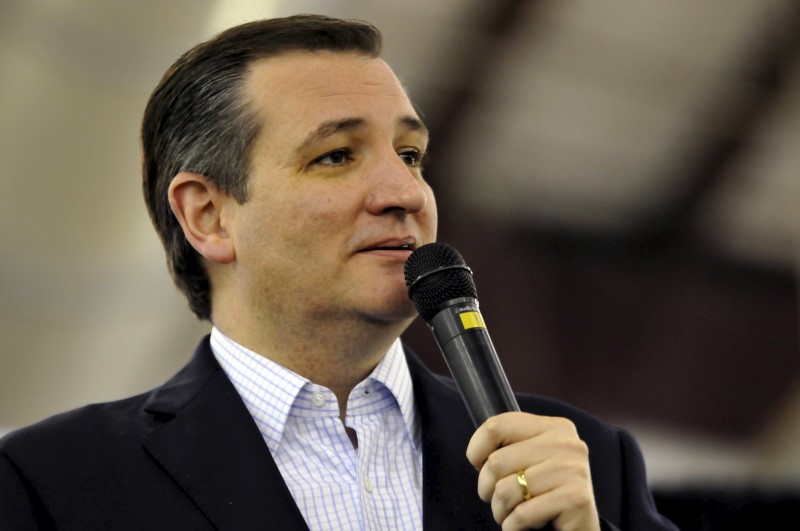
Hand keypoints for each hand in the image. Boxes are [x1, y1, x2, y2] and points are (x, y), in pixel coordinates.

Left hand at [466, 412, 599, 530]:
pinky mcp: (575, 499)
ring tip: (515, 514)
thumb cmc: (547, 496)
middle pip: (496, 461)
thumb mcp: (530, 462)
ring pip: (504, 491)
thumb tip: (476, 455)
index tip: (480, 466)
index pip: (496, 426)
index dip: (477, 450)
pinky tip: (526, 527)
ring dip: (501, 511)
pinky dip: (513, 527)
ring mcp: (573, 470)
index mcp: (555, 427)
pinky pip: (521, 515)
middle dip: (488, 489)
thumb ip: (510, 448)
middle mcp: (567, 443)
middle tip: (501, 500)